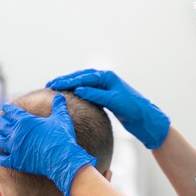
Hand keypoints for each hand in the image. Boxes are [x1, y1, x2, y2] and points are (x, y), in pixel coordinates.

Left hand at [0, 94, 95, 195]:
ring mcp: (14, 147)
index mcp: (25, 120)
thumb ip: (58, 106)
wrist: (62, 158)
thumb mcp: (61, 117)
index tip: (5, 107)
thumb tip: (59, 96)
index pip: (13, 111)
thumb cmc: (62, 136)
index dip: (8, 109)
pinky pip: (2, 159)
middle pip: (2, 124)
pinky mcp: (16, 161)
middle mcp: (16, 132)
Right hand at [47, 69, 170, 149]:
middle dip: (65, 81)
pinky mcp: (105, 97)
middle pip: (81, 77)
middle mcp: (105, 79)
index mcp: (107, 77)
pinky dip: (77, 92)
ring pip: (83, 84)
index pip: (83, 77)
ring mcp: (105, 87)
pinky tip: (69, 95)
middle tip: (49, 84)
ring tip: (55, 88)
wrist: (145, 119)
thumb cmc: (133, 108)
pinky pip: (88, 91)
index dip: (67, 80)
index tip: (53, 84)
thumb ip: (96, 94)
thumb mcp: (113, 101)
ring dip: (70, 86)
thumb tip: (78, 89)